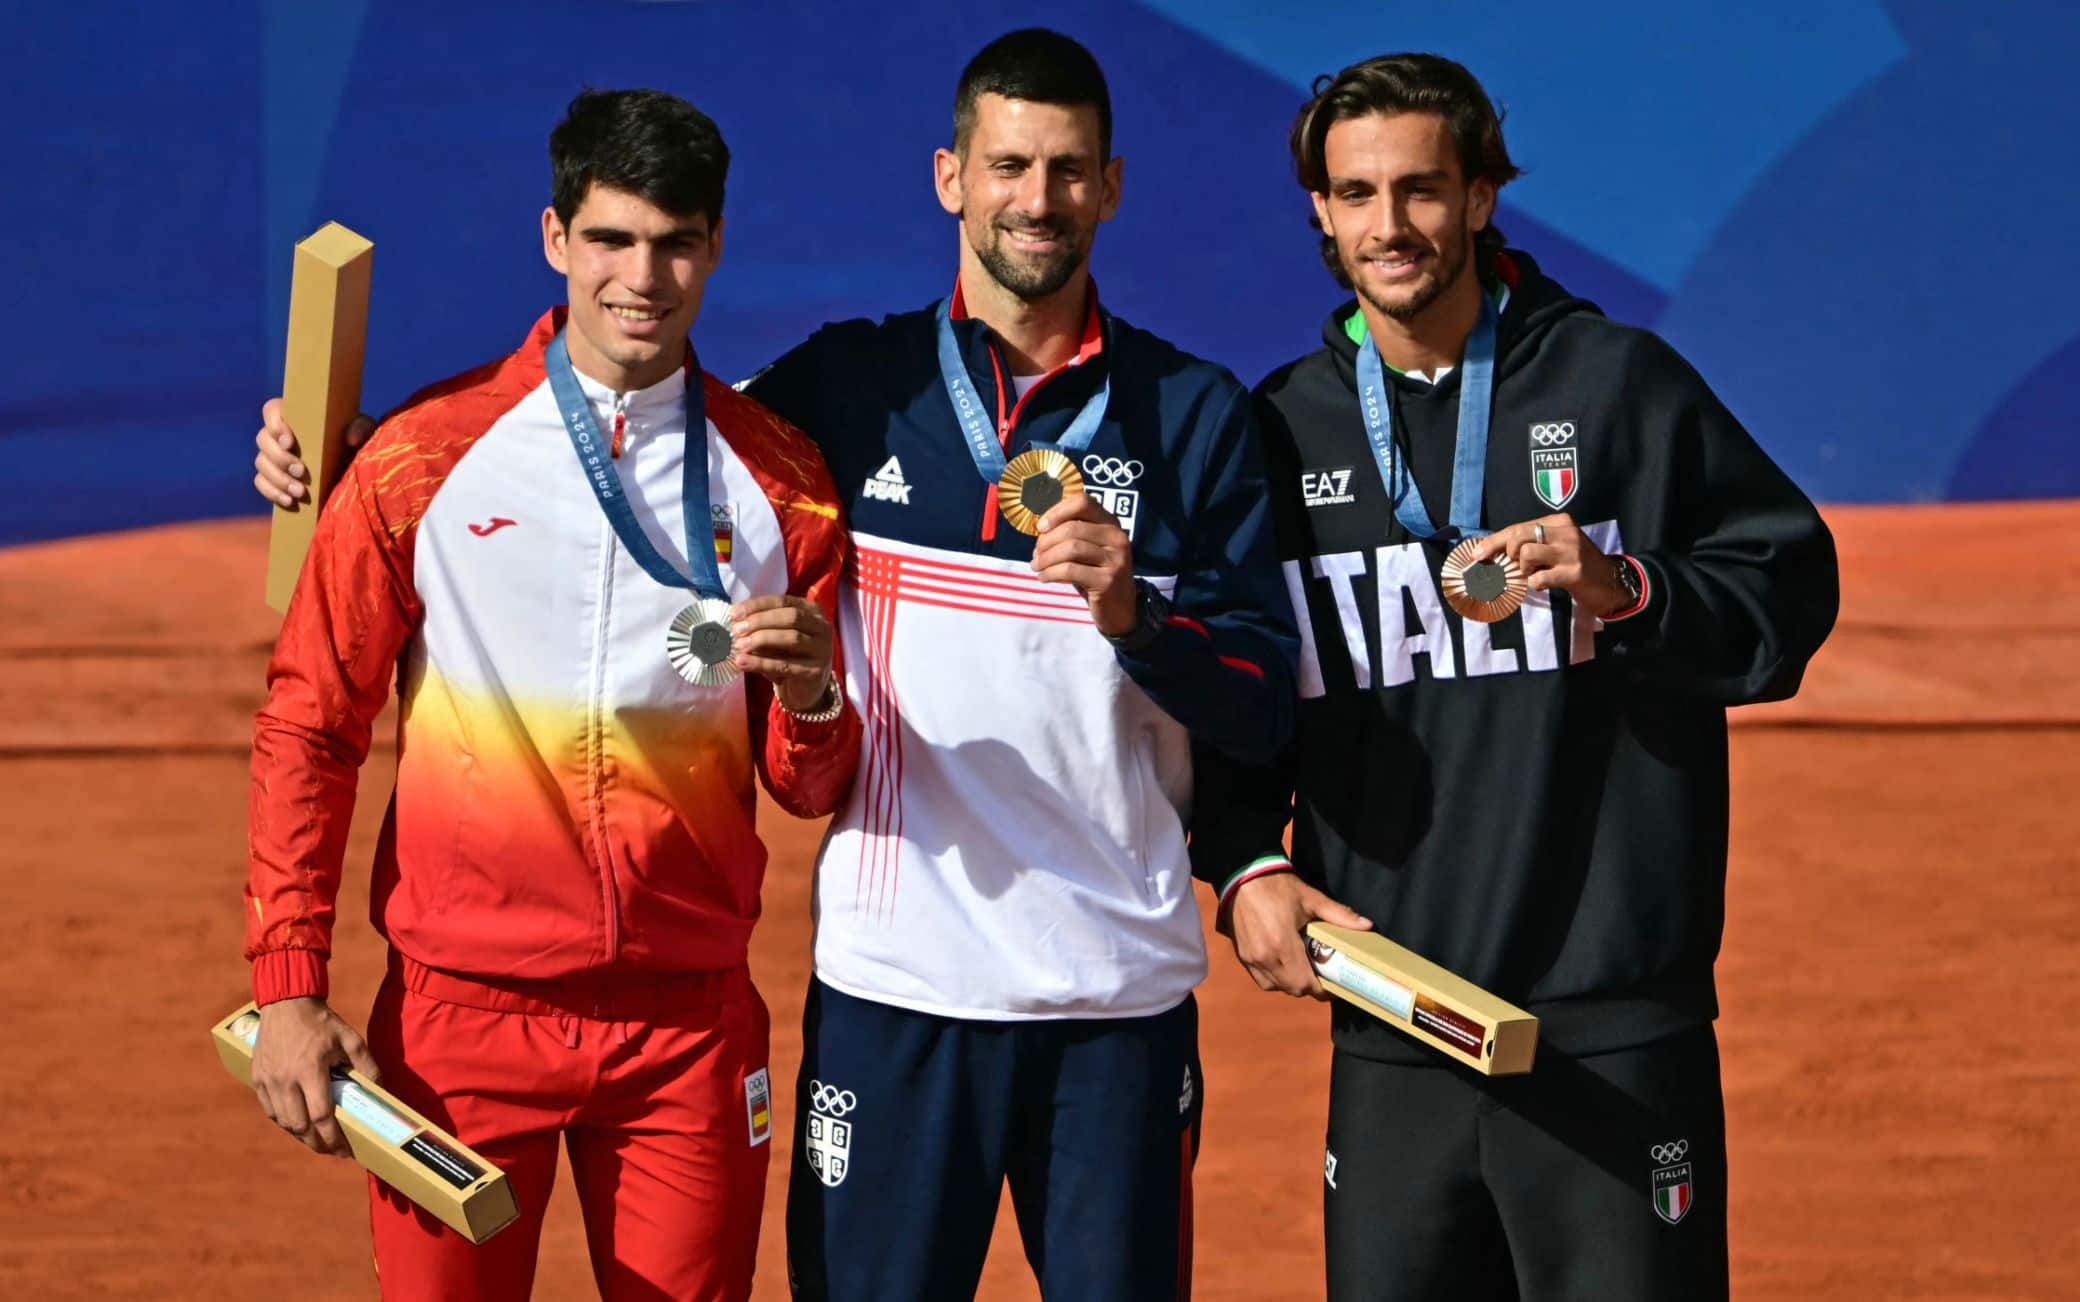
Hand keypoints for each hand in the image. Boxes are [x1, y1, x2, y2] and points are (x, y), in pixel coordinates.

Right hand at [249, 997, 381, 1158]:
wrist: (285, 1002)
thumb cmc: (320, 1020)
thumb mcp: (350, 1038)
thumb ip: (366, 1065)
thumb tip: (381, 1089)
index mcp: (310, 1070)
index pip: (321, 1116)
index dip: (333, 1137)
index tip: (345, 1150)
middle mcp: (286, 1079)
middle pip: (300, 1126)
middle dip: (318, 1144)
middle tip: (333, 1151)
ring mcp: (268, 1080)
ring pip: (283, 1122)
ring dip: (301, 1136)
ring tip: (319, 1141)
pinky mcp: (257, 1079)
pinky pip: (271, 1110)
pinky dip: (285, 1122)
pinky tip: (299, 1124)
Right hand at [253, 398, 374, 508]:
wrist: (356, 474)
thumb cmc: (358, 445)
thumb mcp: (366, 433)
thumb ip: (361, 428)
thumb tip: (351, 437)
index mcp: (297, 418)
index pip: (272, 410)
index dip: (274, 424)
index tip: (290, 442)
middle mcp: (280, 435)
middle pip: (263, 439)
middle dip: (280, 458)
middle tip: (301, 471)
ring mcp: (274, 457)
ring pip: (261, 463)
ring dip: (278, 478)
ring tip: (300, 492)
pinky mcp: (273, 478)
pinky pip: (261, 484)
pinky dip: (272, 492)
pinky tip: (289, 501)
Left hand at [731, 595, 835, 711]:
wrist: (805, 689)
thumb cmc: (788, 656)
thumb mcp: (775, 637)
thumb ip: (762, 627)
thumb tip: (736, 623)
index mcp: (812, 611)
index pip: (783, 601)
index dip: (757, 605)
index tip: (734, 613)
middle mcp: (822, 627)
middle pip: (791, 617)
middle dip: (760, 621)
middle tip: (737, 630)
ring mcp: (822, 650)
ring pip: (792, 638)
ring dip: (762, 639)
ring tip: (739, 645)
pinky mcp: (816, 672)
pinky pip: (786, 665)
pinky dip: (761, 663)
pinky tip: (743, 662)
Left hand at [1030, 492, 1136, 635]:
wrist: (1120, 608)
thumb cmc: (1096, 574)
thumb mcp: (1088, 549)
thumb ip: (1072, 533)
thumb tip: (1041, 527)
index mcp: (1111, 523)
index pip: (1083, 502)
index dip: (1057, 511)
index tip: (1041, 527)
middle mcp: (1117, 537)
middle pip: (1071, 528)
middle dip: (1046, 541)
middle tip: (1036, 555)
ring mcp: (1115, 559)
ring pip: (1070, 549)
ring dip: (1046, 559)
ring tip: (1037, 567)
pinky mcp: (1107, 580)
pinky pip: (1070, 570)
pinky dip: (1050, 573)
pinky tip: (1044, 578)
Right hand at [1218, 872, 1372, 999]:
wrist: (1243, 876)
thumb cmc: (1277, 886)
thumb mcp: (1311, 898)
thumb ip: (1340, 915)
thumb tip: (1367, 926)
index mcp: (1282, 944)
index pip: (1306, 984)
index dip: (1322, 990)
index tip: (1334, 983)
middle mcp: (1265, 957)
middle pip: (1292, 989)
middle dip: (1309, 987)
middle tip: (1321, 974)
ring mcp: (1250, 958)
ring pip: (1275, 987)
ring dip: (1290, 983)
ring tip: (1302, 969)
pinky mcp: (1242, 955)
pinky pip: (1261, 978)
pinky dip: (1274, 978)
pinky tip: (1283, 964)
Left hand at [1471, 513, 1626, 617]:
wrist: (1612, 582)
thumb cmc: (1577, 565)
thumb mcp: (1557, 547)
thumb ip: (1531, 544)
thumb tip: (1494, 553)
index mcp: (1559, 522)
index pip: (1518, 527)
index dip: (1494, 542)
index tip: (1476, 554)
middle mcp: (1565, 532)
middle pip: (1519, 536)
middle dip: (1508, 554)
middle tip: (1517, 566)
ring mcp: (1570, 552)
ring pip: (1526, 553)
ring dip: (1523, 569)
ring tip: (1534, 574)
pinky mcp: (1574, 572)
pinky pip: (1539, 578)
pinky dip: (1535, 584)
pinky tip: (1544, 584)